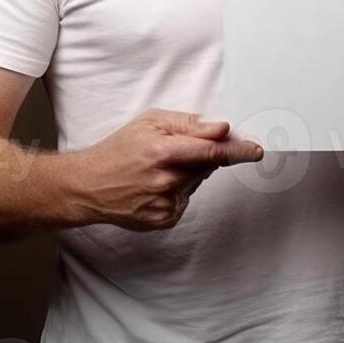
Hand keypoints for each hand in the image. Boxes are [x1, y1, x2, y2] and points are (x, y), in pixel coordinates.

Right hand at [74, 109, 263, 230]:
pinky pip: (184, 201)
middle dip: (204, 157)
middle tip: (177, 152)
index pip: (212, 150)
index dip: (237, 150)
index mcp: (164, 151)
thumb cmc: (118, 150)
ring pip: (195, 183)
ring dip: (187, 174)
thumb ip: (187, 124)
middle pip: (207, 167)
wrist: (88, 186)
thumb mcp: (149, 123)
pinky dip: (177, 191)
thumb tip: (219, 128)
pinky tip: (154, 186)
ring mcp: (166, 203)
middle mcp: (167, 180)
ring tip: (157, 170)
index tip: (256, 150)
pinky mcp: (164, 219)